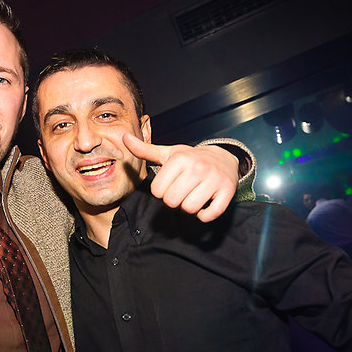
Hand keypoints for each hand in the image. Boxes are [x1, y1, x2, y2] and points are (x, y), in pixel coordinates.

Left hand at [123, 133, 238, 221]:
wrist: (223, 158)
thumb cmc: (191, 159)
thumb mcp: (168, 153)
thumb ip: (145, 150)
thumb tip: (124, 137)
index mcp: (180, 159)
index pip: (158, 191)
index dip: (162, 191)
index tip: (171, 183)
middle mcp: (198, 167)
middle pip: (172, 202)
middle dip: (174, 200)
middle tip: (182, 191)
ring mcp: (214, 179)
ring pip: (189, 209)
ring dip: (189, 208)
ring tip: (193, 196)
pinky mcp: (227, 191)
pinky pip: (209, 214)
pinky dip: (204, 214)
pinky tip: (205, 204)